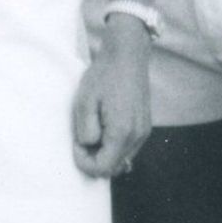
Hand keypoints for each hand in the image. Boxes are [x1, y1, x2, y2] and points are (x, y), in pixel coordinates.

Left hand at [72, 18, 152, 177]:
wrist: (127, 54)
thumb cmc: (104, 75)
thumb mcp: (85, 102)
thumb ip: (85, 131)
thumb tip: (89, 146)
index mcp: (122, 132)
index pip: (102, 168)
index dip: (84, 162)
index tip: (76, 142)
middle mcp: (137, 136)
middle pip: (113, 168)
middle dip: (94, 160)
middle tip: (83, 138)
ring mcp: (144, 132)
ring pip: (122, 160)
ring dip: (105, 154)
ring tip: (93, 130)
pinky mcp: (145, 126)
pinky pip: (128, 149)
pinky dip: (114, 147)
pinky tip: (105, 128)